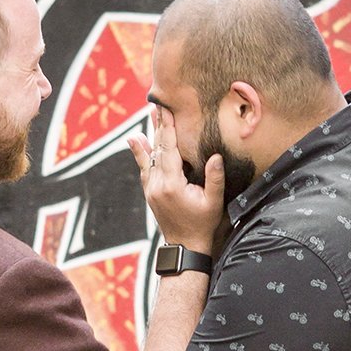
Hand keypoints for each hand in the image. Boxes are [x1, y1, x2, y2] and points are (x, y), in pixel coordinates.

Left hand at [127, 104, 223, 252]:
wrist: (185, 247)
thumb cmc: (202, 224)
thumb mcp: (214, 202)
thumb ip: (214, 178)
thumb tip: (215, 156)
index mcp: (172, 184)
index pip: (169, 149)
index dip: (167, 128)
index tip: (166, 109)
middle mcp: (157, 185)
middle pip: (157, 149)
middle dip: (158, 126)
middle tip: (157, 103)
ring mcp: (151, 189)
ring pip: (149, 156)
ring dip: (151, 135)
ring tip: (150, 114)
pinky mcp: (150, 192)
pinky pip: (144, 168)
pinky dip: (140, 152)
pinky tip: (136, 138)